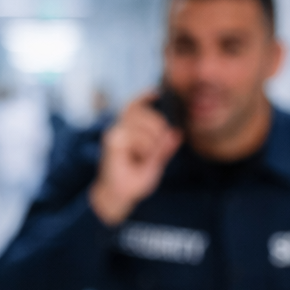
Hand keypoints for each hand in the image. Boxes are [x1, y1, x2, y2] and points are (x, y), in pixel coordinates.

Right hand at [90, 91, 183, 225]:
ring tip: (145, 157)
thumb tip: (177, 134)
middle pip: (142, 111)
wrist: (118, 196)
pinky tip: (138, 158)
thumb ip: (163, 149)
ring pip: (142, 125)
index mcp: (127, 130)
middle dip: (157, 127)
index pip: (135, 105)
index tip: (156, 93)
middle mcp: (118, 128)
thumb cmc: (132, 179)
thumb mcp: (153, 164)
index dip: (144, 97)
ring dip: (151, 141)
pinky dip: (144, 148)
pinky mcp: (113, 141)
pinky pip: (136, 137)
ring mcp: (114, 134)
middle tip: (155, 150)